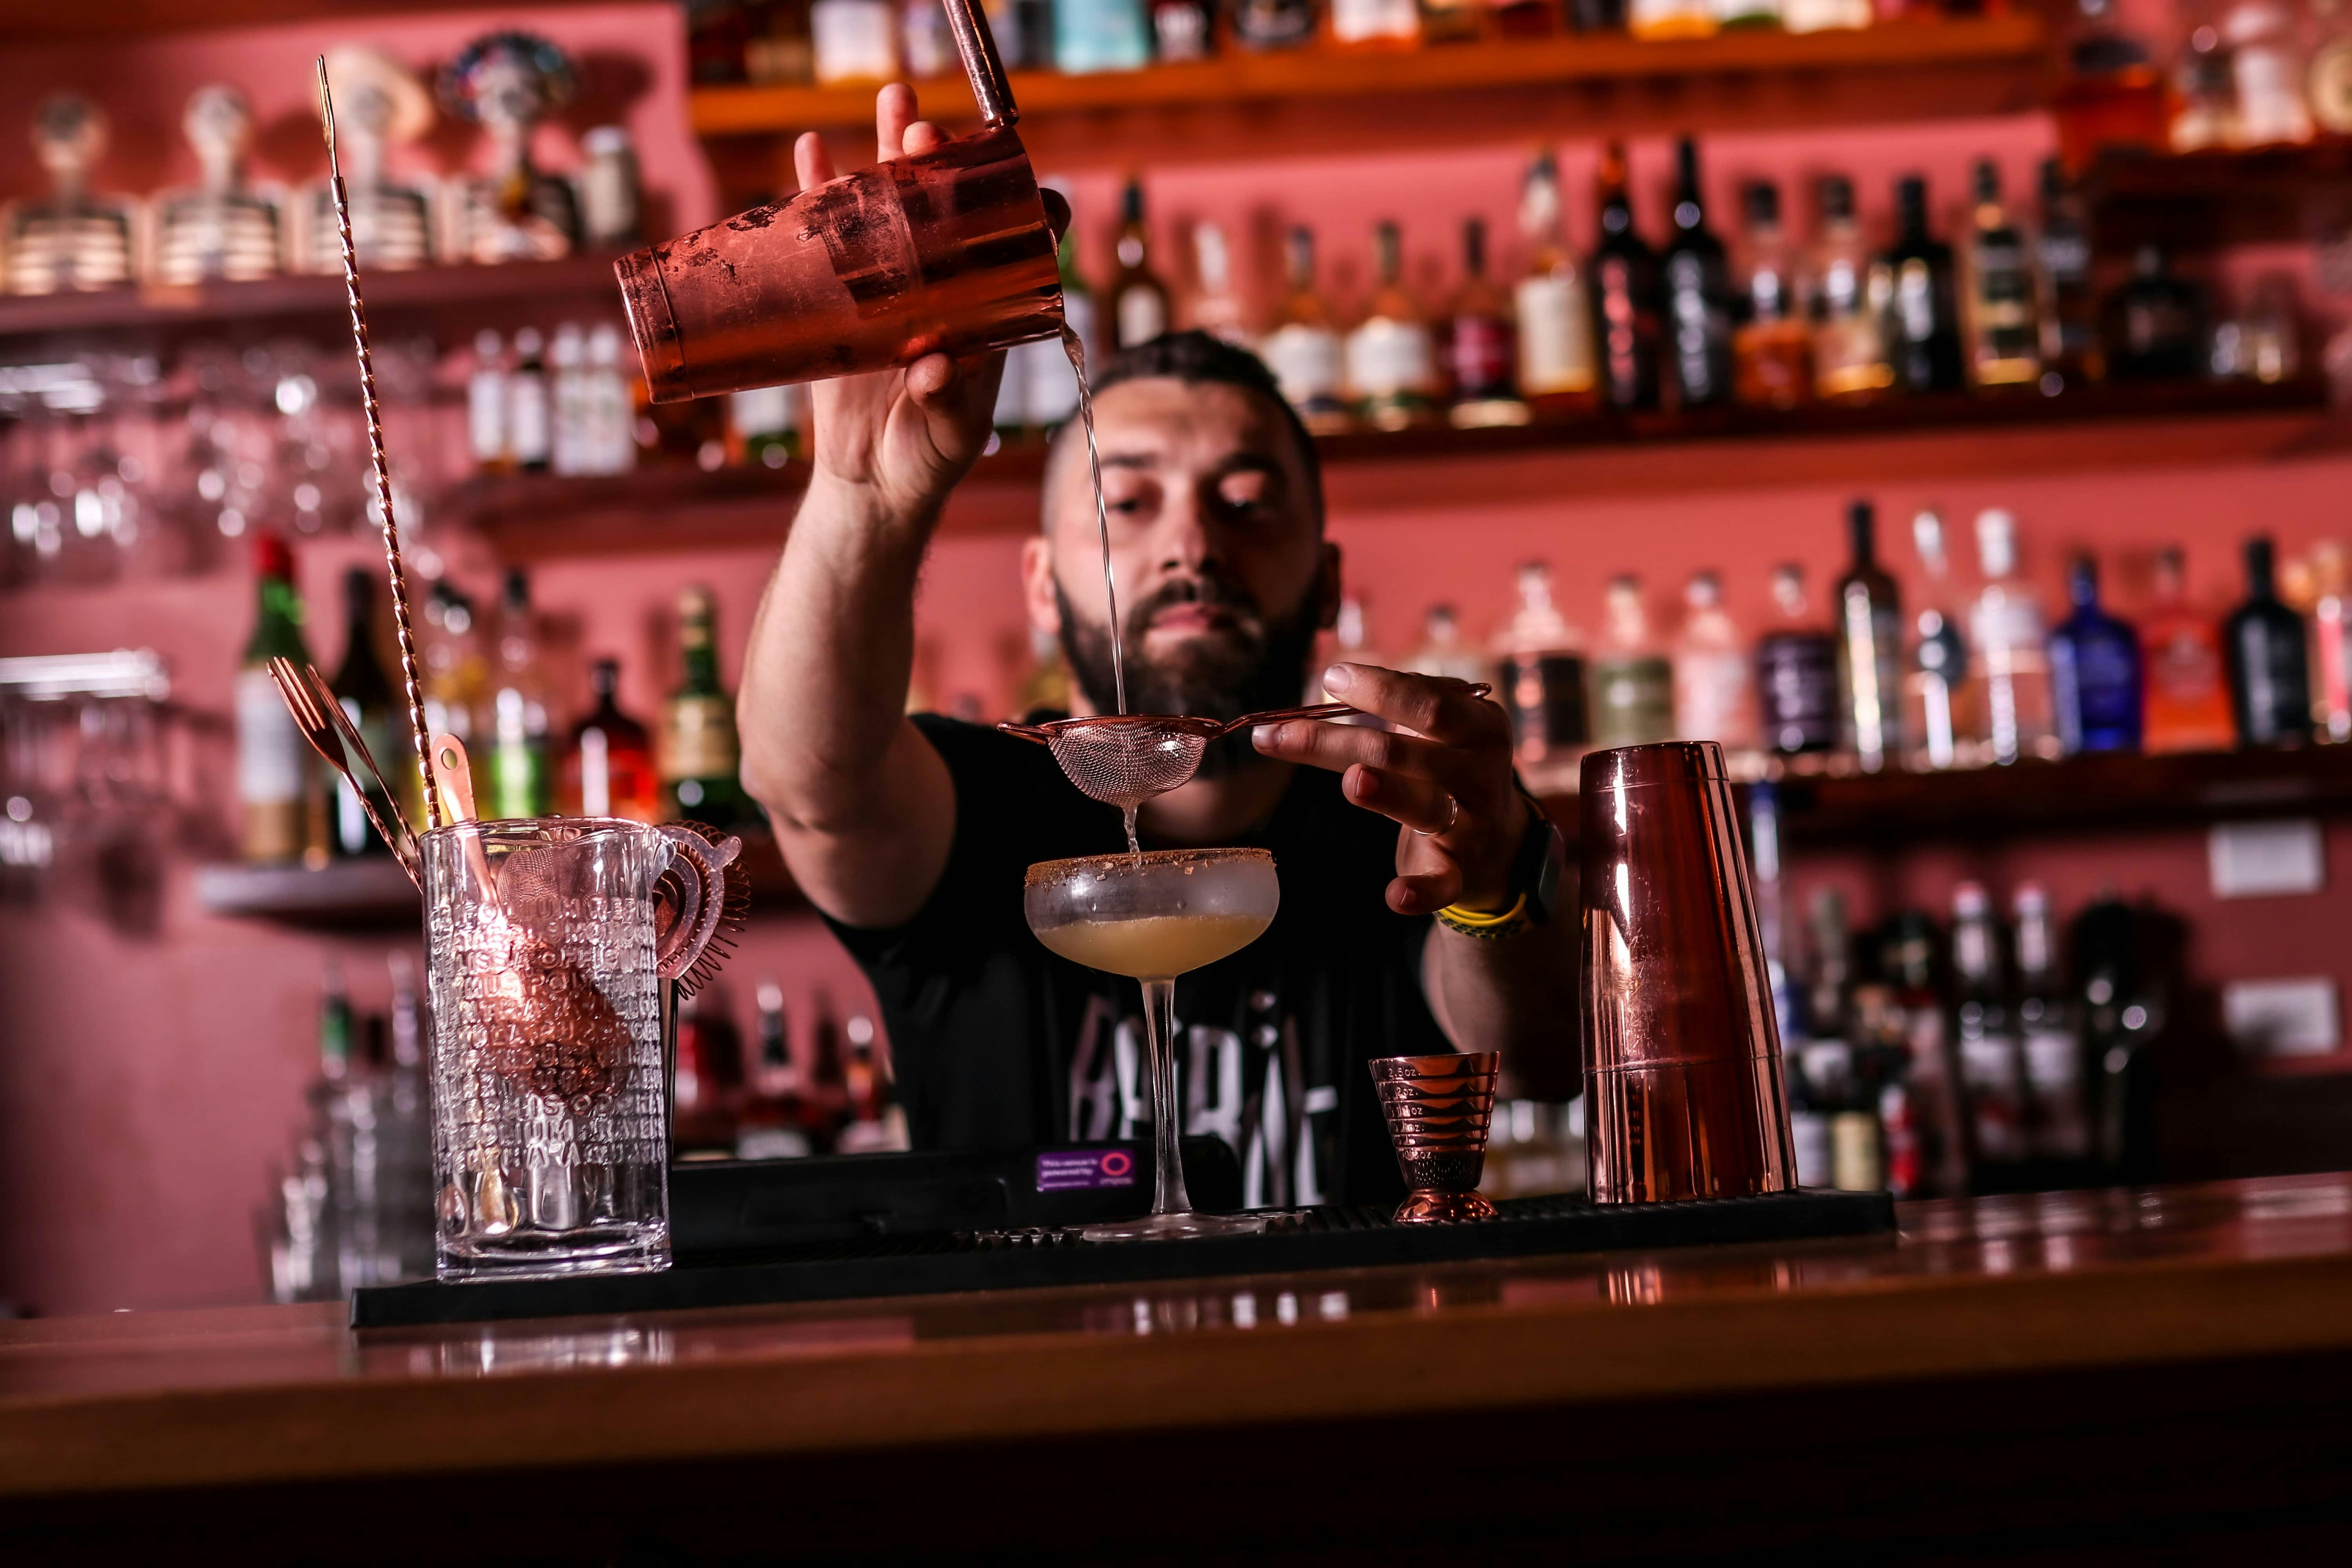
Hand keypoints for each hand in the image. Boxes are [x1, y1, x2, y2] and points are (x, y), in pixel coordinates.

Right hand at [793, 85, 1055, 525]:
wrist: (873, 487)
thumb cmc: (927, 460)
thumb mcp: (949, 435)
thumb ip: (947, 402)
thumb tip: (935, 367)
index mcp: (981, 315)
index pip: (1008, 246)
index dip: (1015, 207)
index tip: (1016, 177)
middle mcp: (939, 290)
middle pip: (943, 209)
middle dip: (935, 162)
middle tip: (923, 126)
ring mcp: (889, 291)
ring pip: (888, 209)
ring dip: (885, 154)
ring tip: (892, 98)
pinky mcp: (839, 304)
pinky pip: (828, 240)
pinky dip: (817, 194)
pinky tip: (810, 151)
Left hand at [1252, 664, 1529, 917]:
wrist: (1502, 841)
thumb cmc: (1450, 769)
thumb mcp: (1441, 730)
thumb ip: (1398, 706)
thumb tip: (1333, 683)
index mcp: (1478, 726)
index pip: (1427, 702)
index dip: (1380, 689)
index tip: (1331, 678)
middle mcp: (1480, 772)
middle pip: (1403, 751)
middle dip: (1335, 741)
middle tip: (1278, 734)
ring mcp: (1472, 824)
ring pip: (1422, 806)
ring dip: (1388, 794)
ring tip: (1355, 781)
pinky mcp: (1460, 871)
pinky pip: (1442, 883)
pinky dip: (1420, 892)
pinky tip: (1396, 896)